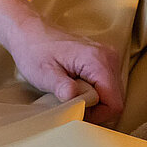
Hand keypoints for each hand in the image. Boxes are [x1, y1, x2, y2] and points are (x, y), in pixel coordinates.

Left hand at [4, 14, 124, 125]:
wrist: (30, 32)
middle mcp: (109, 57)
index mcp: (97, 60)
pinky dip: (94, 93)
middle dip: (96, 109)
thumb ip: (61, 87)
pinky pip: (107, 86)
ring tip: (72, 94)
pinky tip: (76, 87)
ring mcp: (108, 57)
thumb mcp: (44, 74)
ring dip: (95, 101)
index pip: (115, 103)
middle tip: (71, 103)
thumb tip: (74, 98)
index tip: (77, 111)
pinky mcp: (104, 59)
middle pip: (116, 99)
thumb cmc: (35, 51)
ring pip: (113, 94)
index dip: (98, 115)